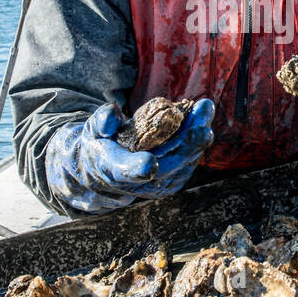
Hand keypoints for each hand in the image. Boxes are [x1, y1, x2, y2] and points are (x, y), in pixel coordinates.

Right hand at [45, 100, 214, 213]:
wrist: (105, 170)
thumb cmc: (99, 144)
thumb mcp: (92, 130)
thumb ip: (101, 121)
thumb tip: (112, 112)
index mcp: (114, 169)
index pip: (126, 172)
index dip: (137, 169)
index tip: (149, 164)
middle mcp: (137, 183)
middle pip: (167, 166)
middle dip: (187, 143)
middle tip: (202, 118)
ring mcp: (157, 186)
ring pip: (183, 164)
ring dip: (197, 138)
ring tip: (204, 110)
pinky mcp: (170, 183)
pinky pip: (187, 163)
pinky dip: (196, 142)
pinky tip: (201, 120)